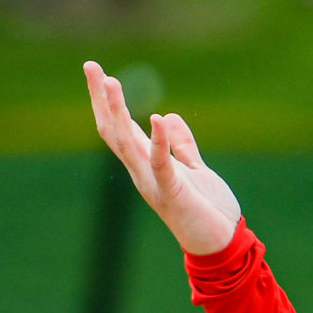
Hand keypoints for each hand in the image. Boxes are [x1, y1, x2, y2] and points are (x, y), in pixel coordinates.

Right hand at [85, 60, 240, 255]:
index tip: (97, 72)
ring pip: (127, 143)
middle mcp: (142, 172)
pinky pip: (161, 165)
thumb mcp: (195, 170)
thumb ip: (182, 146)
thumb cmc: (208, 211)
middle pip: (114, 130)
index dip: (107, 101)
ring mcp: (153, 183)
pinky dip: (159, 142)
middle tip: (91, 66)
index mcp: (147, 164)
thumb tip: (168, 116)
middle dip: (102, 99)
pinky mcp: (172, 193)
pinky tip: (157, 118)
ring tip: (110, 82)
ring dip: (118, 112)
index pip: (120, 127)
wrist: (222, 245)